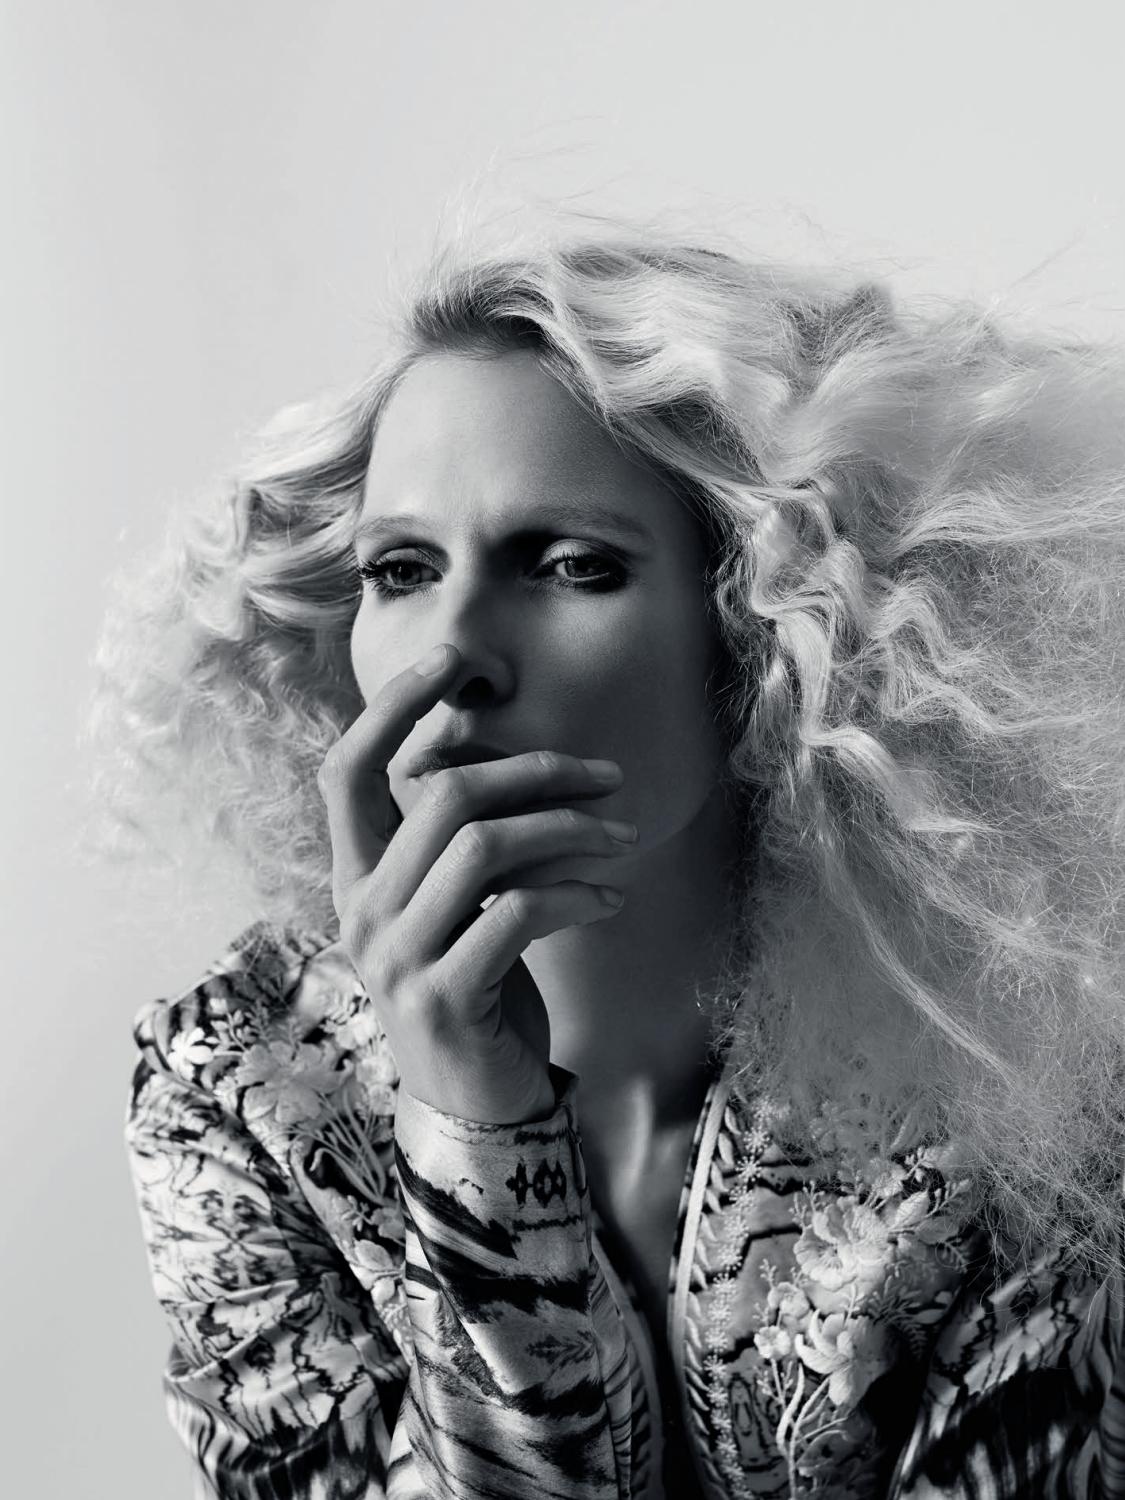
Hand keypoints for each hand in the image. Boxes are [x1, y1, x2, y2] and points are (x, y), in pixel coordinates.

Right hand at [317, 644, 633, 1123]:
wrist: (472, 1101)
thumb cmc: (474, 981)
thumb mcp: (454, 904)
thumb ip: (455, 839)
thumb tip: (488, 743)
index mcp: (355, 875)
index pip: (347, 768)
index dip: (393, 705)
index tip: (454, 660)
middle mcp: (362, 910)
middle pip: (444, 795)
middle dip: (537, 770)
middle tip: (606, 775)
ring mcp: (397, 958)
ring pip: (485, 847)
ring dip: (570, 828)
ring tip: (621, 835)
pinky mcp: (445, 998)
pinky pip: (522, 913)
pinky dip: (578, 893)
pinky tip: (610, 897)